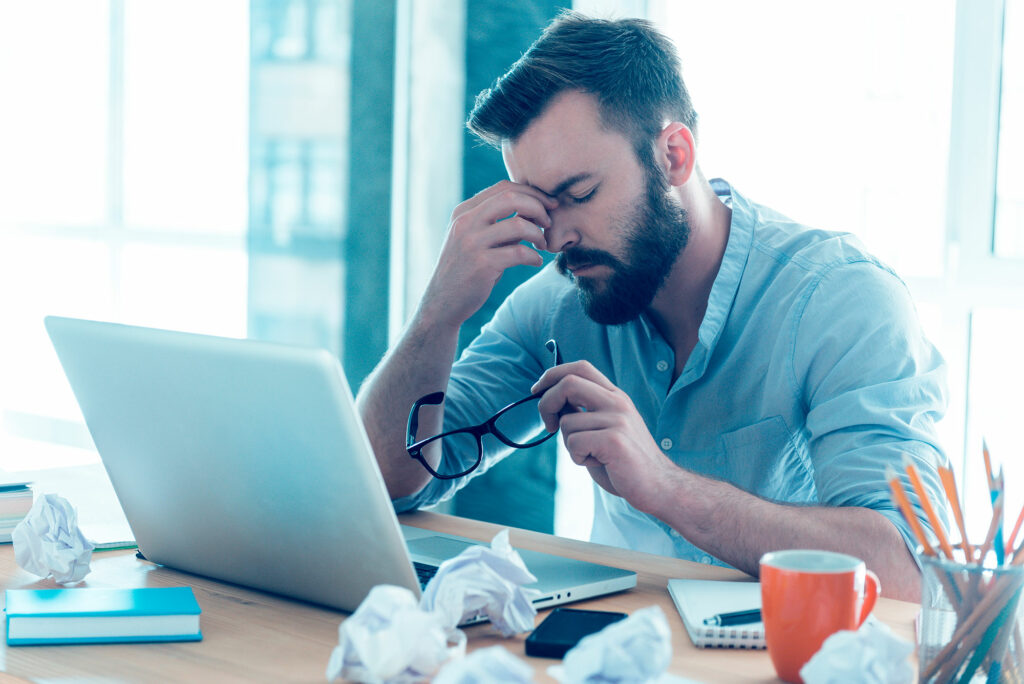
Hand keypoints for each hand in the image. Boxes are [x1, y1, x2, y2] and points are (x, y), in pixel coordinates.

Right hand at [419, 180, 557, 329]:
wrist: (443, 301)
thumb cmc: (467, 268)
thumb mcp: (477, 239)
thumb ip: (500, 224)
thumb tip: (535, 211)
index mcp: (464, 211)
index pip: (503, 188)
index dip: (532, 193)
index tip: (549, 204)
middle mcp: (466, 222)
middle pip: (511, 198)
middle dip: (538, 207)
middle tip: (549, 223)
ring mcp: (472, 243)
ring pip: (518, 225)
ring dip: (538, 234)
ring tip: (542, 245)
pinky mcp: (482, 265)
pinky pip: (519, 252)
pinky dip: (534, 256)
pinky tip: (536, 262)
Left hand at [531, 361, 676, 512]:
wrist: (658, 486)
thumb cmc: (624, 461)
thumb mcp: (603, 429)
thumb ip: (583, 412)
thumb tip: (551, 400)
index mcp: (615, 396)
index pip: (580, 367)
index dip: (552, 374)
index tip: (537, 390)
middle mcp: (617, 402)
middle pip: (568, 383)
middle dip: (546, 403)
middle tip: (548, 425)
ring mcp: (618, 419)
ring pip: (567, 422)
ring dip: (569, 445)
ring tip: (592, 455)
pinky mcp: (614, 440)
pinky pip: (574, 443)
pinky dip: (578, 458)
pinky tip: (598, 463)